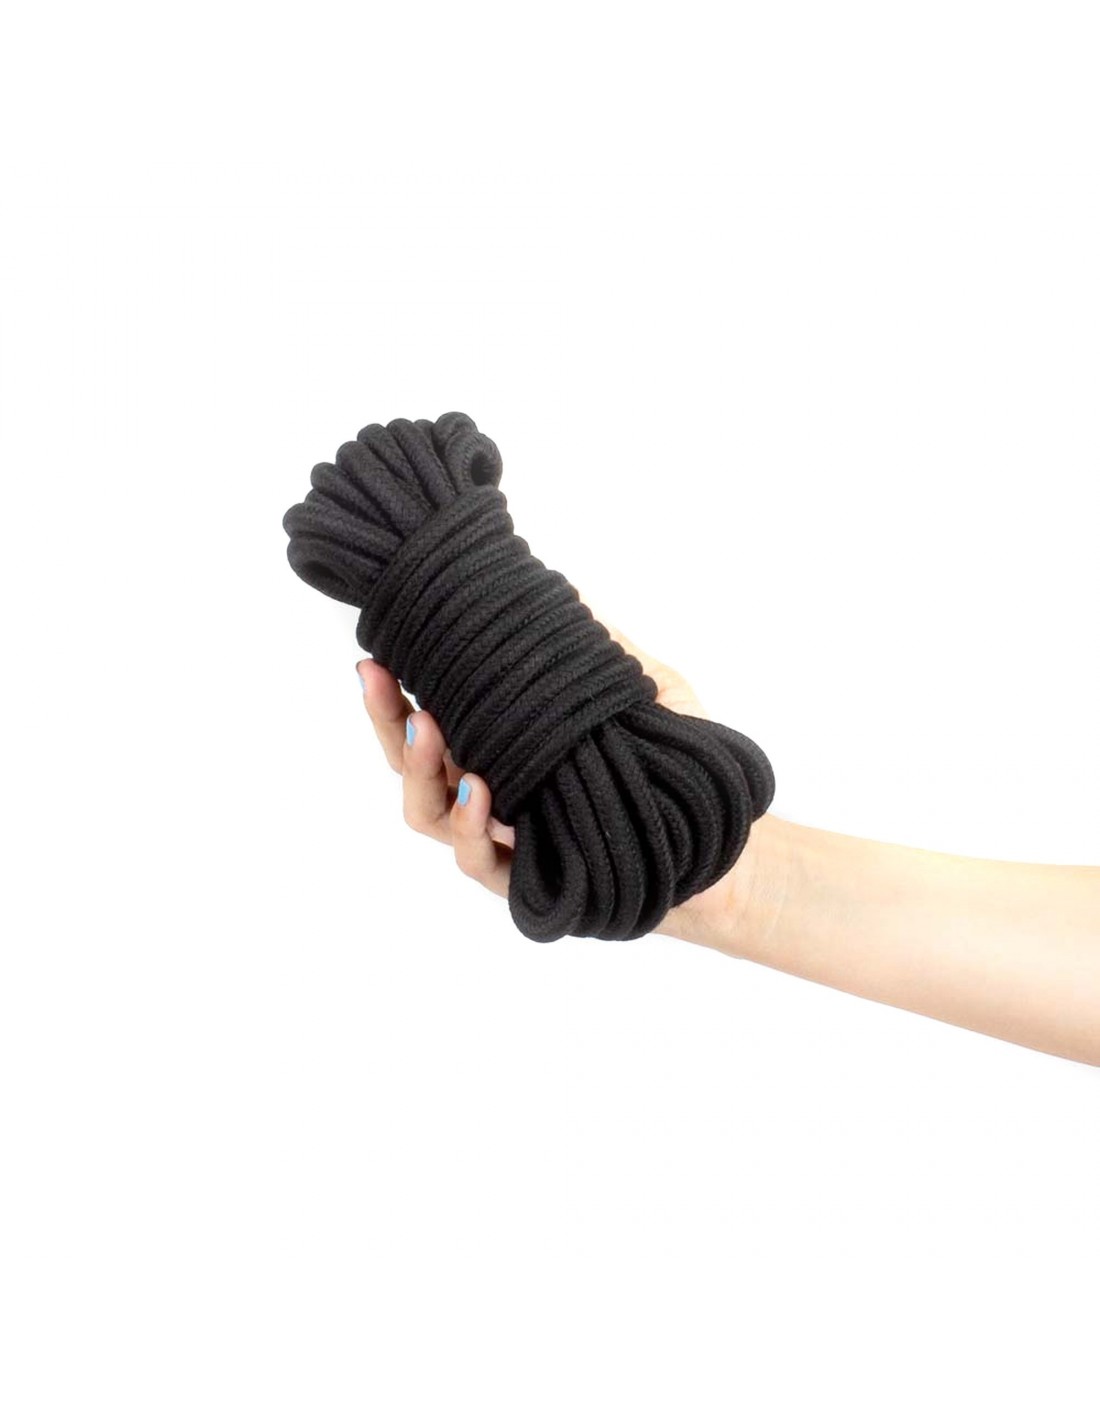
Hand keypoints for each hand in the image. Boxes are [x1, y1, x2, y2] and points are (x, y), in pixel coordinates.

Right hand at [356, 616, 756, 941]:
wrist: (724, 837)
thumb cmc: (676, 762)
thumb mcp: (641, 687)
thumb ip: (594, 646)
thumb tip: (554, 586)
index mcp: (505, 749)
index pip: (431, 720)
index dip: (394, 695)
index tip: (375, 654)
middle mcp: (494, 795)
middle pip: (413, 767)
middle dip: (387, 723)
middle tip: (378, 678)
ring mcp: (507, 841)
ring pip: (430, 816)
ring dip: (419, 772)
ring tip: (426, 730)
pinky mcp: (532, 882)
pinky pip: (479, 863)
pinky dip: (468, 828)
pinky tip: (477, 789)